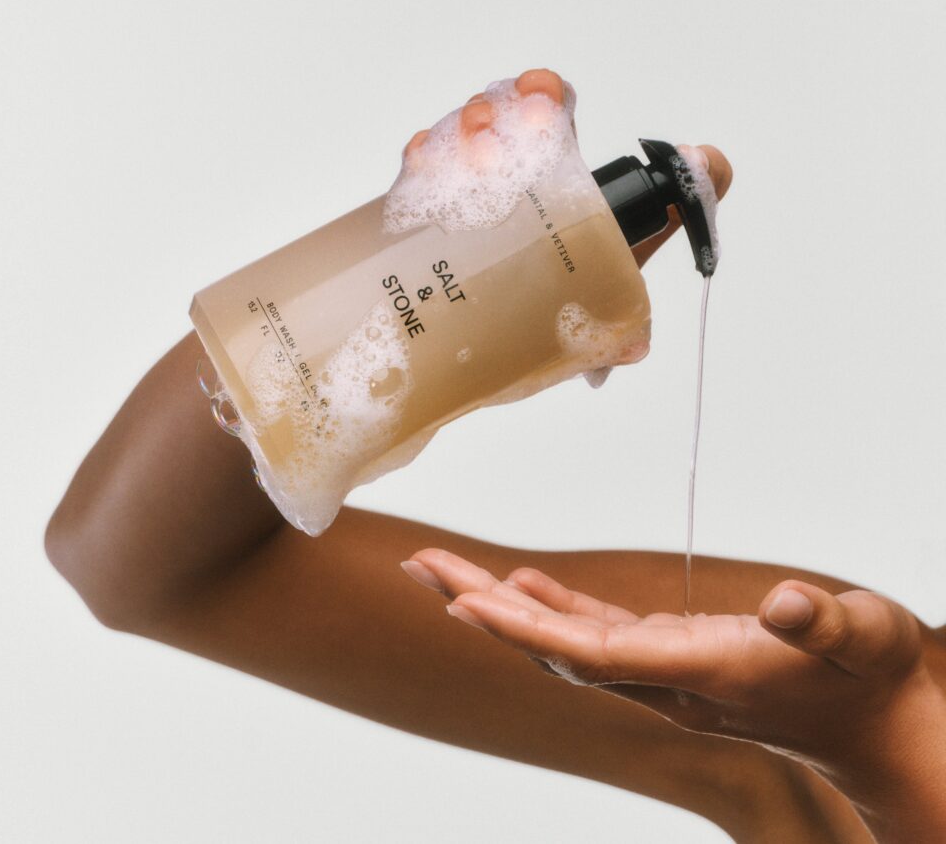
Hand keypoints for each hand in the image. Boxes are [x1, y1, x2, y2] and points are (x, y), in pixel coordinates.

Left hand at [402, 549, 945, 840]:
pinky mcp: (670, 657)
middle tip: (418, 565)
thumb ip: (831, 626)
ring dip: (499, 604)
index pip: (594, 652)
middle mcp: (666, 680)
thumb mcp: (870, 639)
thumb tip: (793, 606)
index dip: (527, 627)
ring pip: (562, 637)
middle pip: (553, 643)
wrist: (880, 732)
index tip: (464, 604)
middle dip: (481, 606)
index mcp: (702, 673)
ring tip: (441, 570)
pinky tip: (518, 584)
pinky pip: (593, 633)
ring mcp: (662, 671)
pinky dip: (549, 607)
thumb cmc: (874, 681)